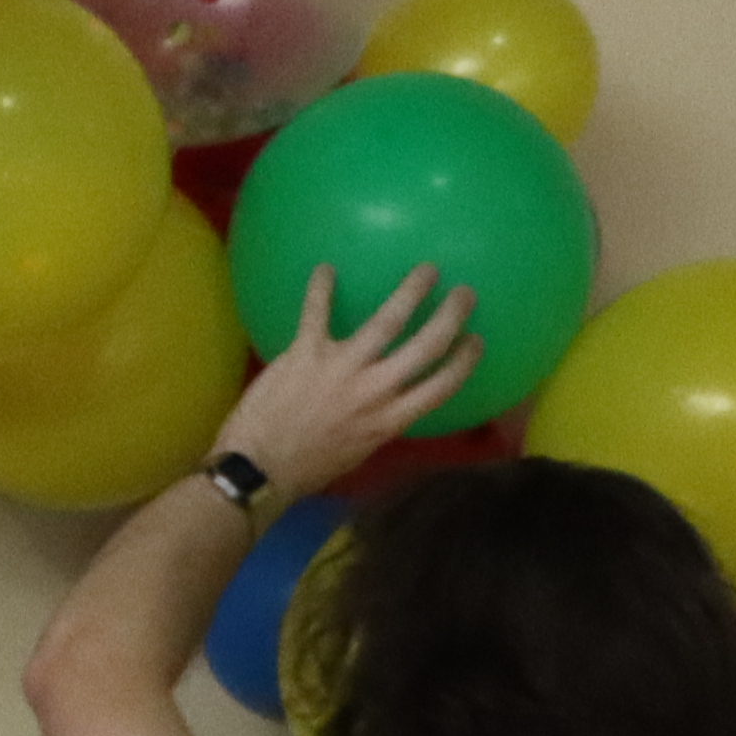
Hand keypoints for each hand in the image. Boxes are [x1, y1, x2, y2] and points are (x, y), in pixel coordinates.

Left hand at [214, 267, 481, 505]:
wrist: (260, 468)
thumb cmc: (308, 466)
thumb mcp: (359, 449)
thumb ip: (380, 420)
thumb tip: (392, 400)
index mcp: (390, 419)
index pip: (441, 386)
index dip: (464, 361)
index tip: (476, 340)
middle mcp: (374, 391)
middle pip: (427, 346)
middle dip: (451, 316)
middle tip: (464, 293)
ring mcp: (341, 368)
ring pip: (387, 321)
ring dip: (410, 292)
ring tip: (426, 271)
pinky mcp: (305, 354)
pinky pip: (316, 312)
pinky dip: (321, 288)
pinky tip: (325, 267)